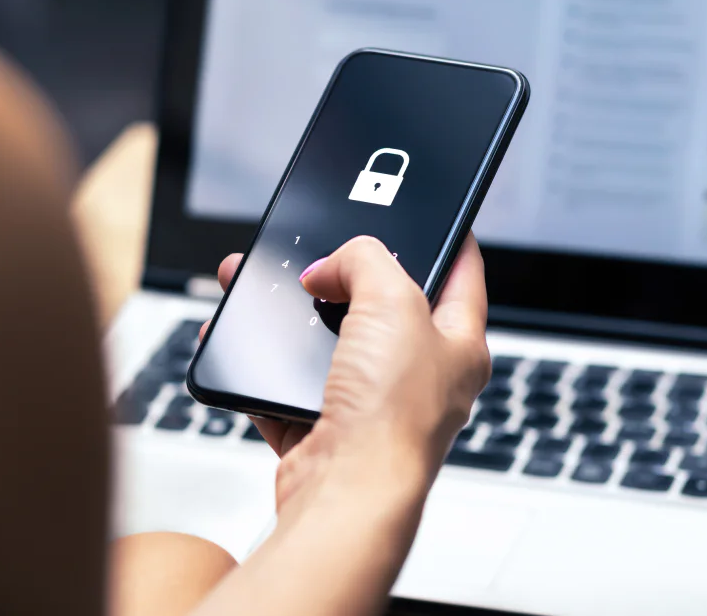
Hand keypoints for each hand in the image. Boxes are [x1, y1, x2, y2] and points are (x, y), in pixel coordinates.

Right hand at [199, 235, 490, 522]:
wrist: (344, 494)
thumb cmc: (391, 418)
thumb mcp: (392, 302)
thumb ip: (365, 260)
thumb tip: (330, 266)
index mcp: (458, 345)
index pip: (462, 274)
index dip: (445, 236)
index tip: (426, 212)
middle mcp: (418, 376)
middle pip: (380, 305)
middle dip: (341, 275)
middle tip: (319, 254)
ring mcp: (370, 404)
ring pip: (327, 343)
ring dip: (293, 317)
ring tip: (262, 290)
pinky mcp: (324, 428)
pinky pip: (288, 386)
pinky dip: (262, 366)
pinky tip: (245, 343)